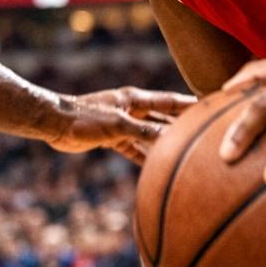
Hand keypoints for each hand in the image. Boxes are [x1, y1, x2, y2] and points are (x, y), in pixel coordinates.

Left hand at [48, 86, 197, 163]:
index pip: (169, 101)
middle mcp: (131, 110)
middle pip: (162, 118)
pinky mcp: (112, 138)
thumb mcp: (118, 125)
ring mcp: (122, 124)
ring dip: (165, 143)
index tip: (211, 105)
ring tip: (187, 151)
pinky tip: (158, 167)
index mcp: (135, 99)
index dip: (190, 104)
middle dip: (182, 125)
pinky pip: (134, 149)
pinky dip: (145, 157)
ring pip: (150, 135)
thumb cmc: (84, 117)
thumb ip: (145, 132)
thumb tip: (172, 139)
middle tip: (205, 132)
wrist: (54, 123)